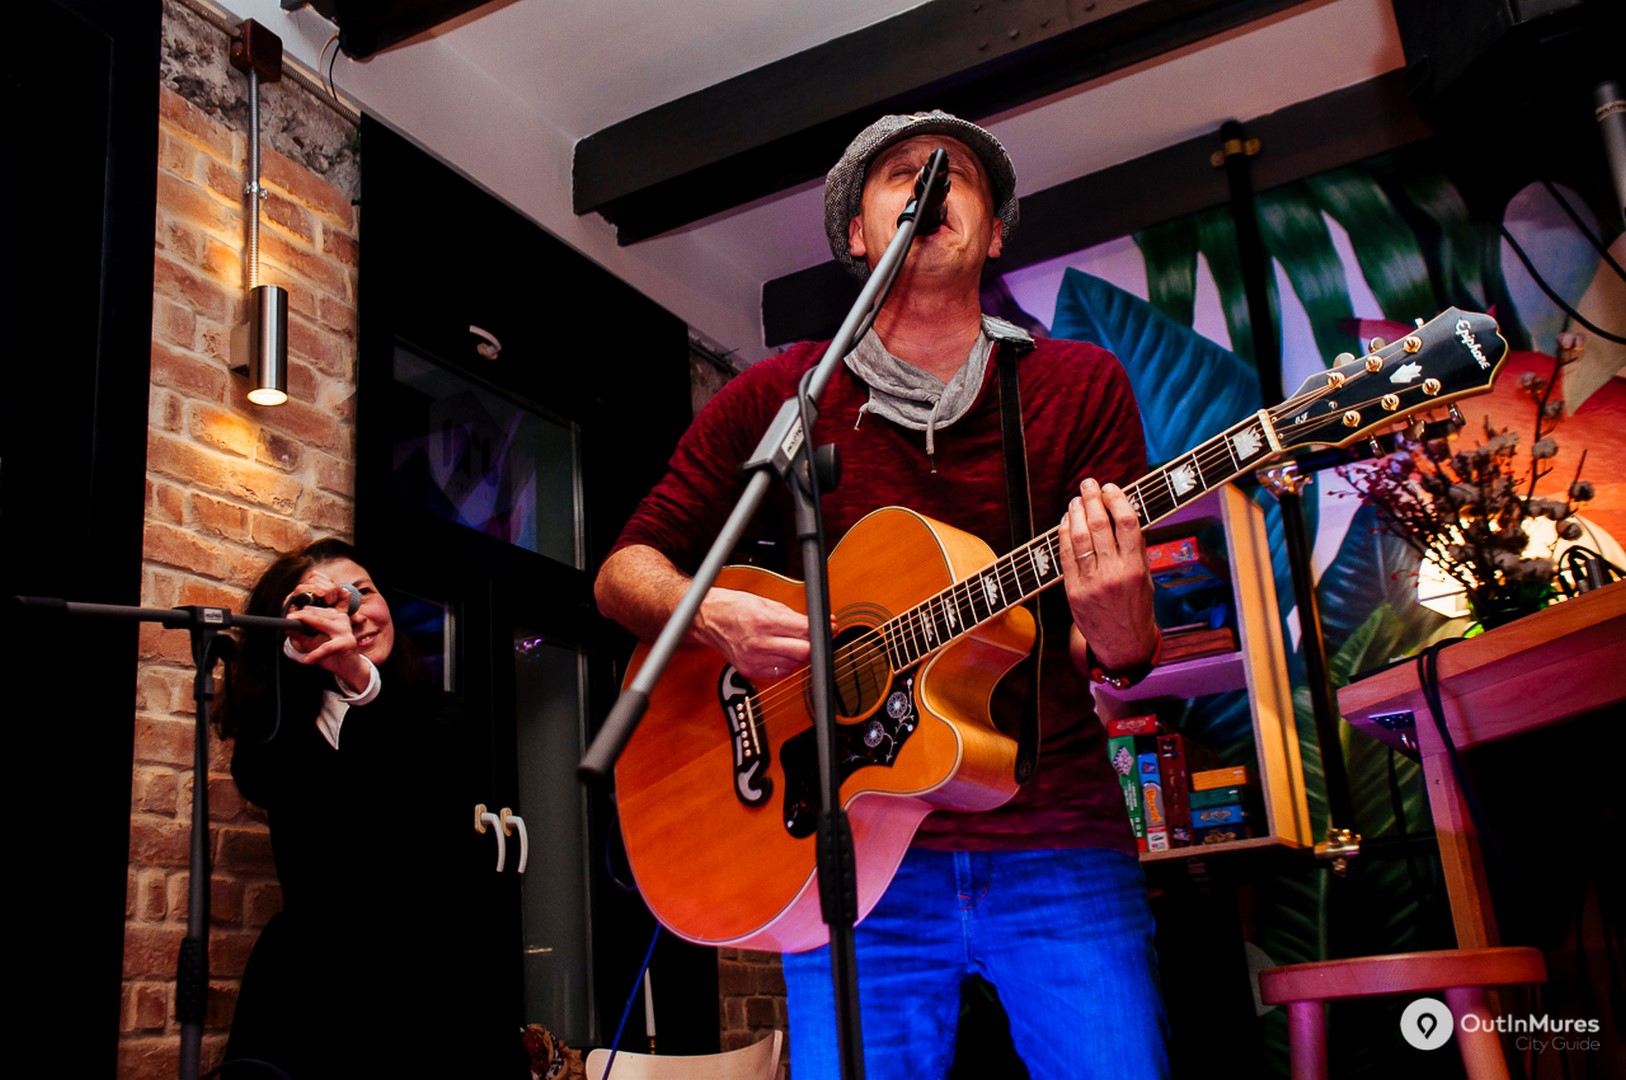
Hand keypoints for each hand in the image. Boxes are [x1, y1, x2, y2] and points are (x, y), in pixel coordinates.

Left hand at [283, 574, 370, 689]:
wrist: (348, 668)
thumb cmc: (332, 654)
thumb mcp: (312, 643)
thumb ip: (300, 635)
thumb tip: (287, 627)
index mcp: (334, 616)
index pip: (315, 611)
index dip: (301, 612)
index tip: (288, 616)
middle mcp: (341, 619)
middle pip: (318, 616)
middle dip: (301, 617)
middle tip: (288, 620)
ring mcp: (345, 629)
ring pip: (322, 625)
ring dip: (307, 631)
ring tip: (293, 634)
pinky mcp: (347, 642)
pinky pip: (327, 647)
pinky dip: (315, 654)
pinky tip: (307, 659)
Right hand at [693, 586, 812, 679]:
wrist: (709, 620)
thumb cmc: (736, 607)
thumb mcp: (767, 603)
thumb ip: (796, 616)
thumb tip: (821, 623)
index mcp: (763, 621)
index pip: (804, 631)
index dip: (822, 629)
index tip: (830, 628)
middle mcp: (758, 643)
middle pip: (803, 651)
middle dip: (813, 644)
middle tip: (816, 637)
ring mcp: (753, 660)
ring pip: (794, 664)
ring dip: (800, 654)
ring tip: (794, 642)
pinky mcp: (750, 671)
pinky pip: (781, 672)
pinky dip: (787, 663)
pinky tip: (781, 652)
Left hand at [1058, 479, 1157, 670]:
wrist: (1123, 645)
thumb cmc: (1137, 608)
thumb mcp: (1146, 578)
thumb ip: (1136, 548)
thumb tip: (1126, 512)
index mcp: (1135, 568)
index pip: (1126, 523)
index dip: (1116, 499)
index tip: (1111, 487)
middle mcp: (1112, 574)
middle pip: (1098, 525)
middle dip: (1092, 499)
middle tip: (1089, 484)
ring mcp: (1090, 583)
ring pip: (1078, 538)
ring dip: (1075, 513)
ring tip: (1077, 500)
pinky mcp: (1072, 591)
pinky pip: (1065, 556)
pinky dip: (1064, 534)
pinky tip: (1066, 522)